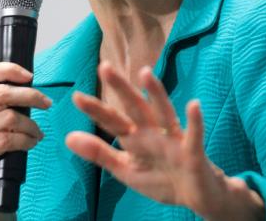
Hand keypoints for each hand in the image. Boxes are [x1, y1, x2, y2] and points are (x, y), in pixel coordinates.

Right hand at [0, 62, 51, 220]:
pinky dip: (25, 140)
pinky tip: (31, 143)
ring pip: (8, 118)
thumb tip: (32, 84)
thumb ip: (11, 102)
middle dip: (31, 96)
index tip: (30, 76)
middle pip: (2, 93)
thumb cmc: (0, 149)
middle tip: (47, 103)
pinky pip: (6, 140)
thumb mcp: (5, 120)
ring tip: (37, 134)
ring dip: (31, 125)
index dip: (9, 70)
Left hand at [65, 62, 264, 219]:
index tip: (76, 96)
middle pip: (134, 107)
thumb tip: (68, 137)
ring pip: (163, 112)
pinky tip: (193, 105)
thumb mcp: (126, 169)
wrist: (197, 198)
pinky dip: (195, 121)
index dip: (95, 110)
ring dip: (155, 93)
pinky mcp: (193, 151)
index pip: (113, 120)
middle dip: (121, 88)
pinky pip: (194, 134)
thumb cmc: (161, 179)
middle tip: (104, 67)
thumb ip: (99, 153)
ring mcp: (173, 140)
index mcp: (136, 138)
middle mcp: (153, 132)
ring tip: (145, 74)